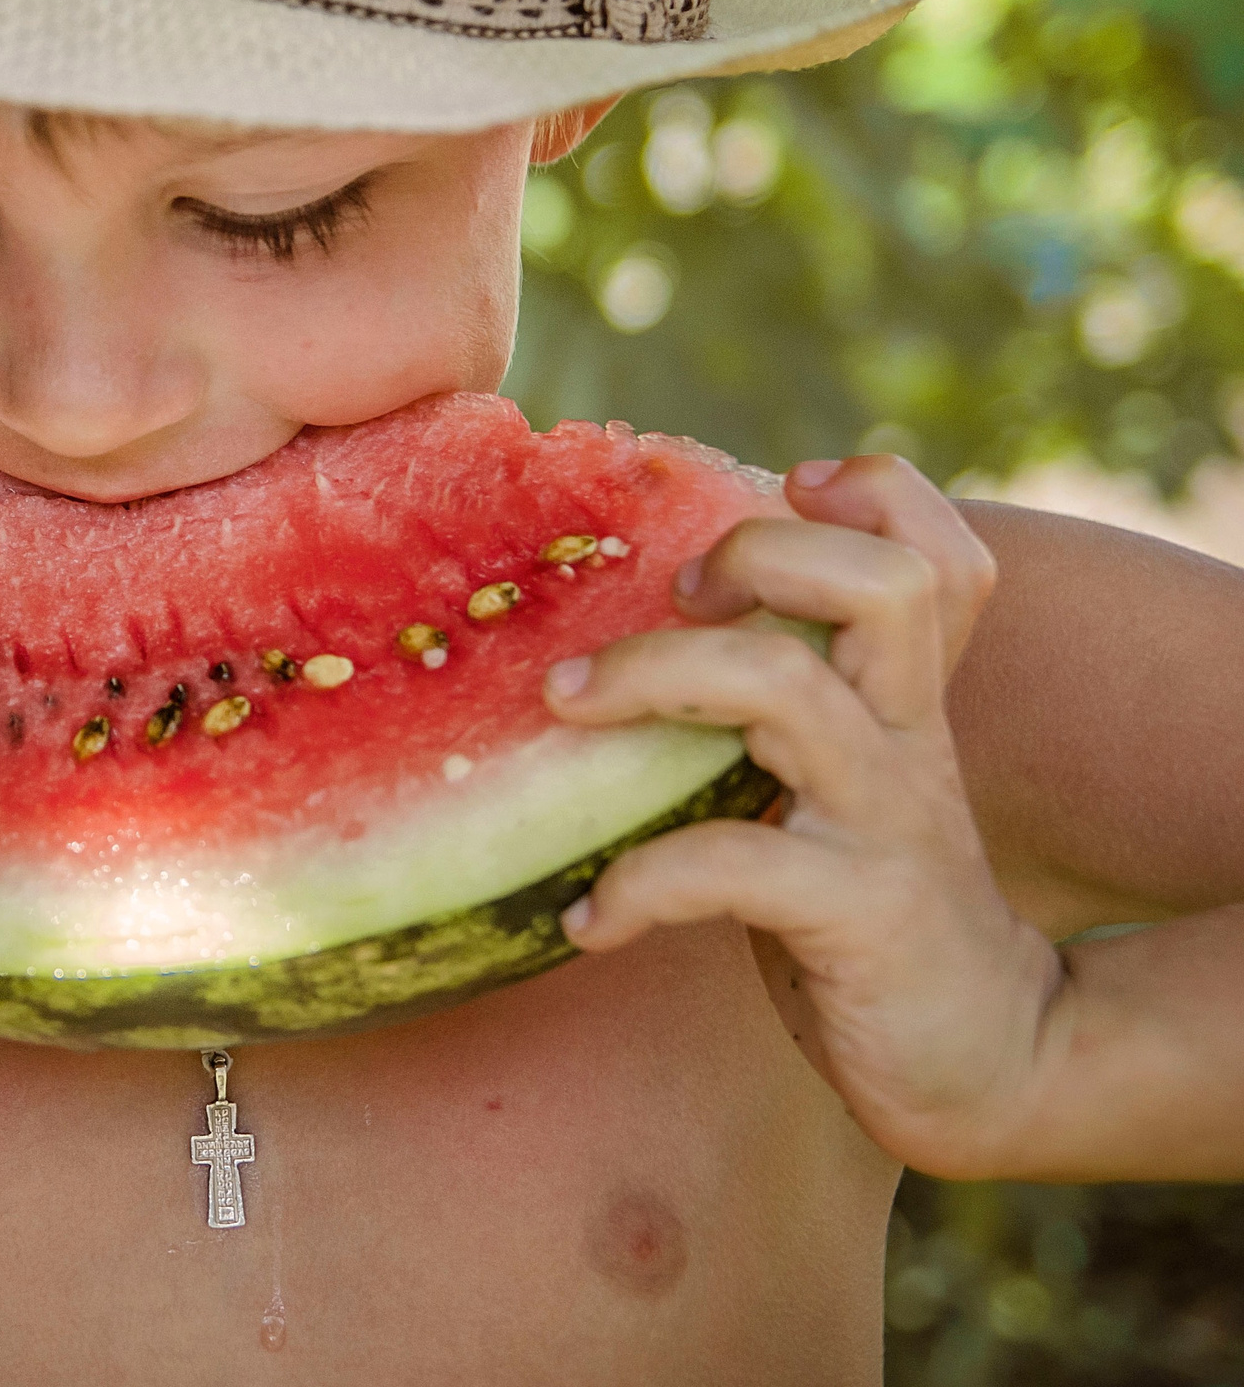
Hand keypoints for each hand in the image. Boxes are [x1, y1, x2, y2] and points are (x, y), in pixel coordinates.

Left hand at [544, 455, 1062, 1177]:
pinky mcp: (857, 915)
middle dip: (758, 554)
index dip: (874, 494)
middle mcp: (903, 738)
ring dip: (649, 677)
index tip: (775, 496)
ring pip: (787, 689)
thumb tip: (624, 627)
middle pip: (881, 584)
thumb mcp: (835, 783)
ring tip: (565, 703)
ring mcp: (886, 821)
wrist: (985, 1056)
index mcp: (897, 696)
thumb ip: (776, 704)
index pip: (933, 551)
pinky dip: (636, 884)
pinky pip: (729, 865)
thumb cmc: (867, 901)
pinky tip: (588, 918)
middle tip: (670, 598)